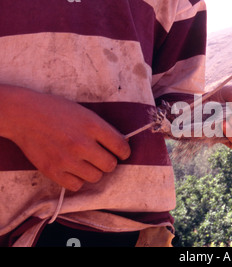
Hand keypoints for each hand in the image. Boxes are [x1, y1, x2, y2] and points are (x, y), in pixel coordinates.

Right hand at [0, 85, 130, 190]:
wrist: (24, 115)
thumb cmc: (56, 111)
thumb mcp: (85, 113)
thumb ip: (103, 129)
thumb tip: (122, 145)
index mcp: (92, 126)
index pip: (121, 147)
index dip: (124, 152)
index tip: (120, 152)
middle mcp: (81, 144)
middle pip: (110, 165)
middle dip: (108, 162)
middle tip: (100, 157)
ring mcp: (66, 159)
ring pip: (95, 177)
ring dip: (94, 171)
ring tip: (85, 162)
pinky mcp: (53, 171)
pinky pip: (76, 185)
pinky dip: (77, 180)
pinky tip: (73, 169)